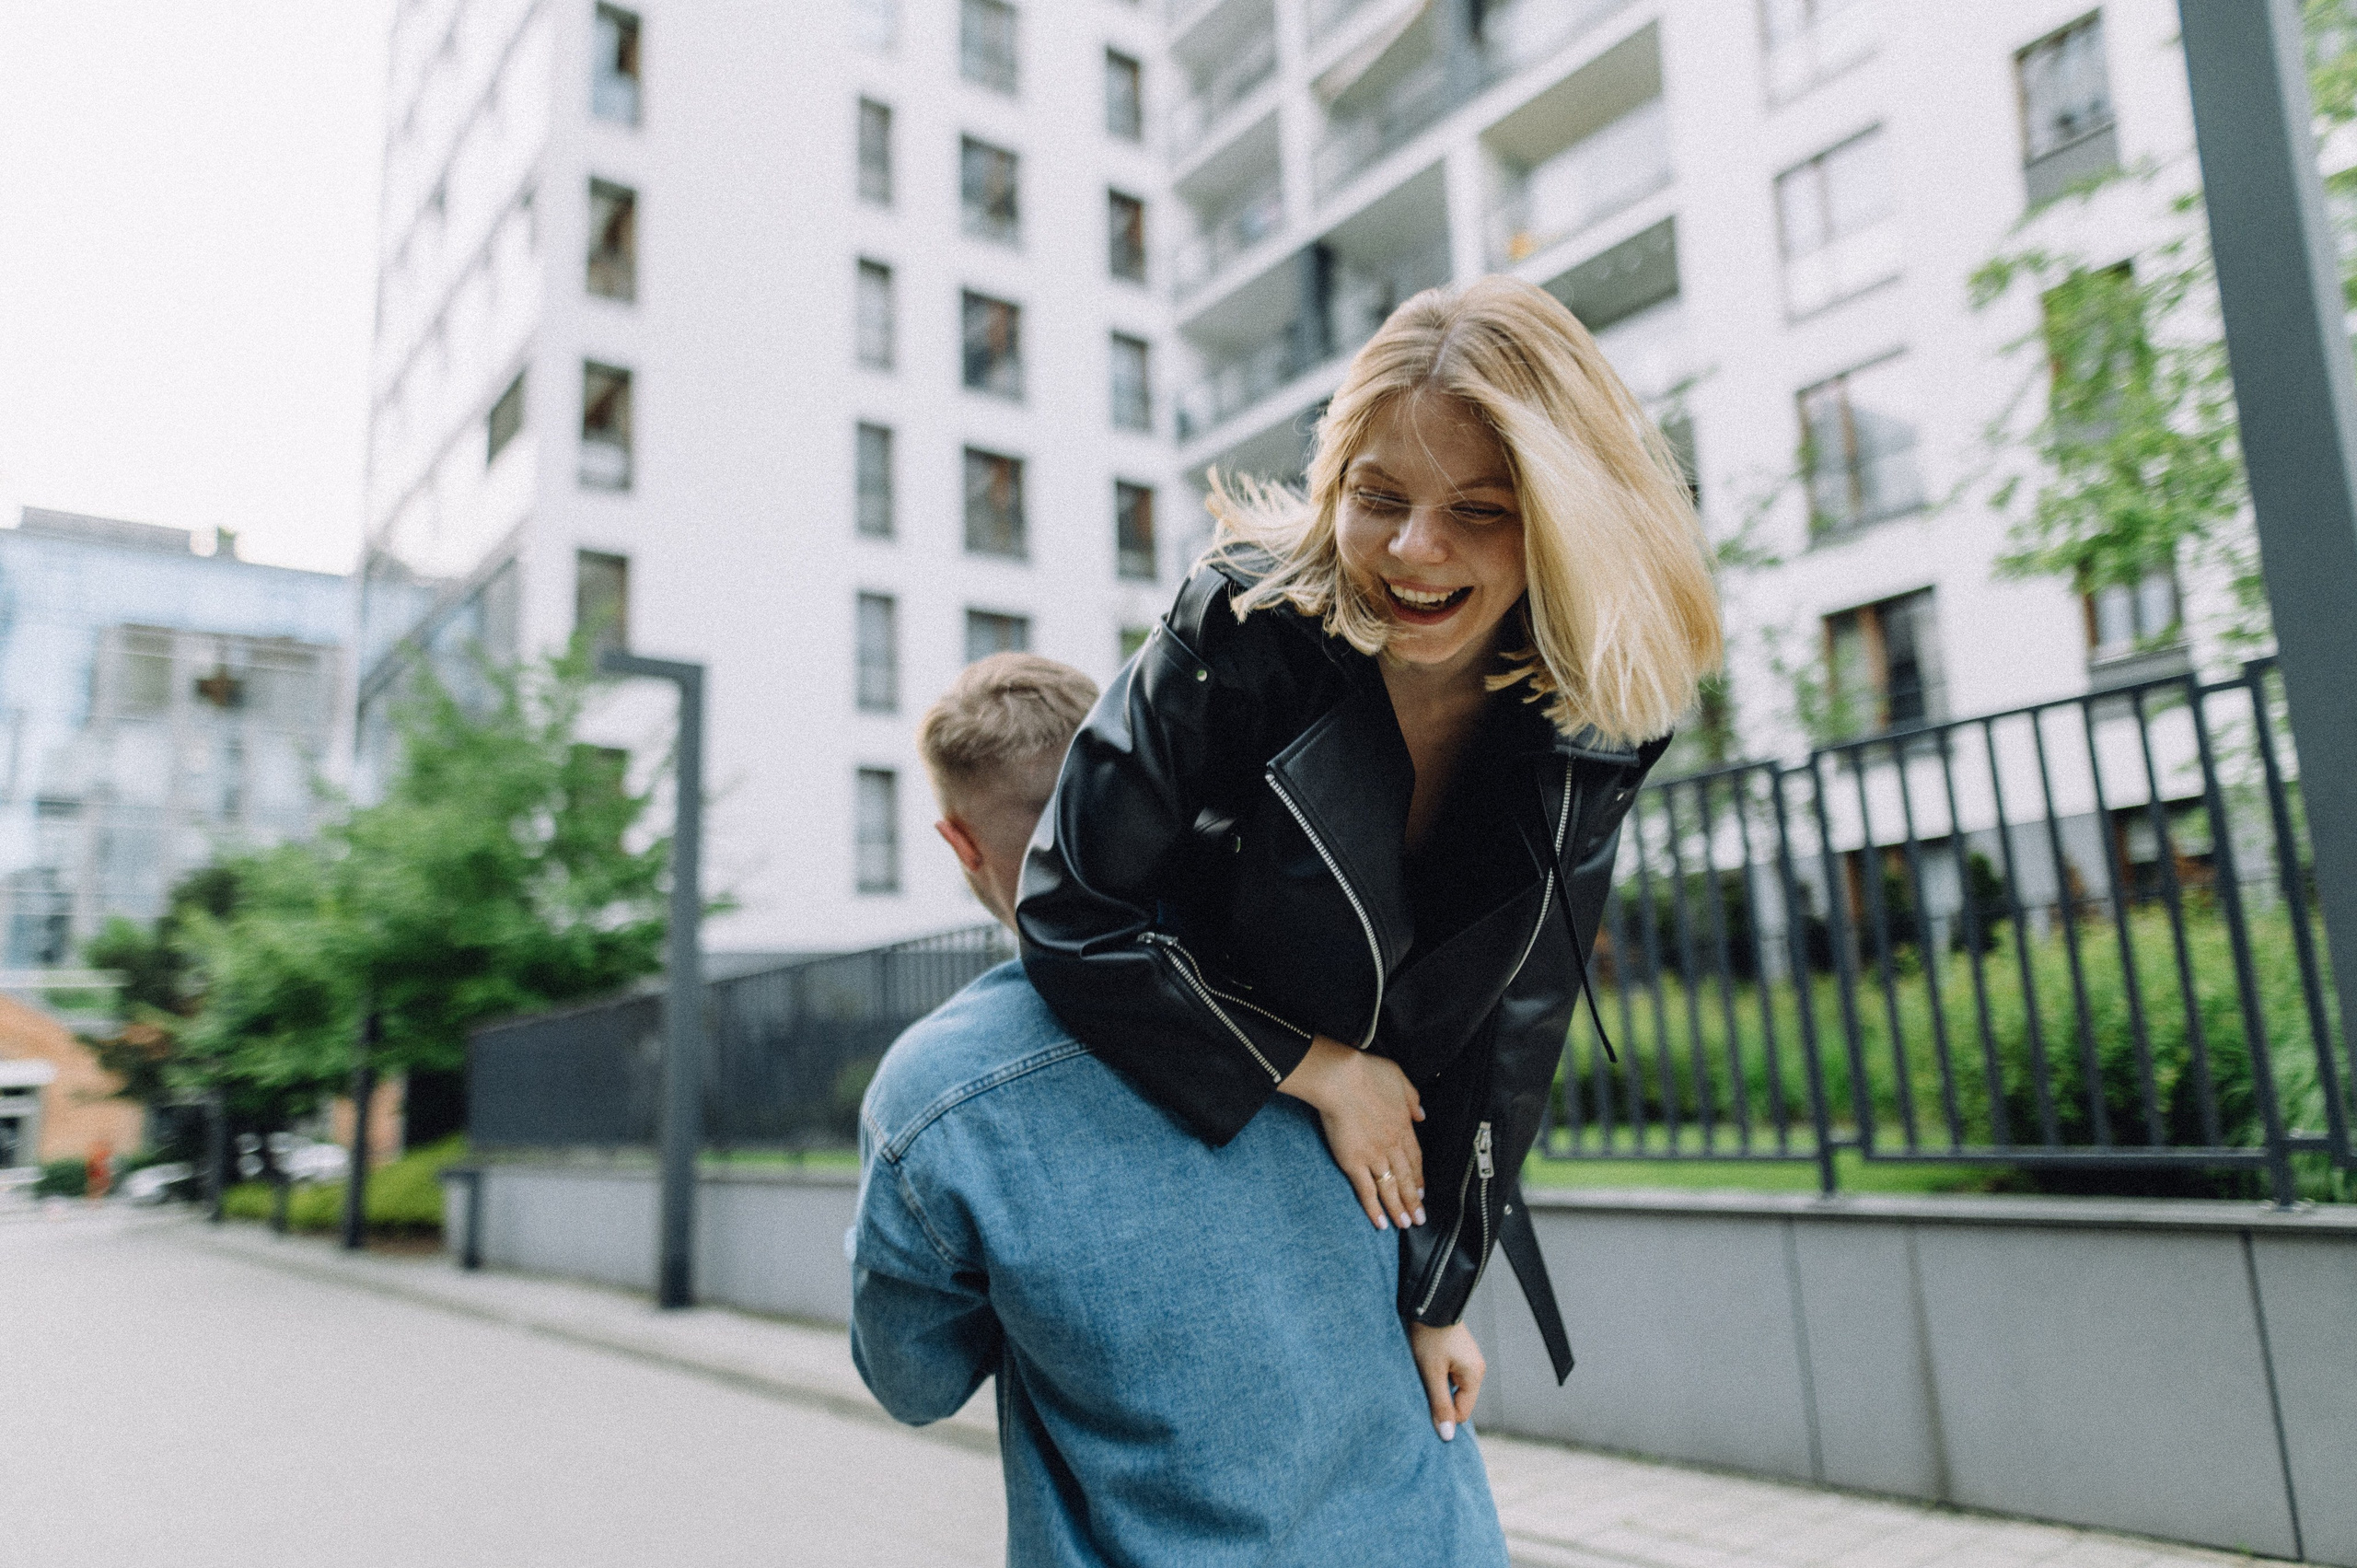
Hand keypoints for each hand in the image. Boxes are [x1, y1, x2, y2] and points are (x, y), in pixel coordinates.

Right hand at [1277, 1035, 1424, 1229]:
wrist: (1341, 1079)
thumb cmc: (1366, 1073)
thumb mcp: (1399, 1078)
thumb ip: (1412, 1098)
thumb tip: (1422, 1115)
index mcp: (1403, 1126)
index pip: (1415, 1159)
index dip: (1419, 1178)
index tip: (1422, 1192)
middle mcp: (1392, 1145)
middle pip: (1406, 1178)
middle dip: (1413, 1201)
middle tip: (1419, 1219)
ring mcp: (1373, 1156)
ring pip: (1390, 1188)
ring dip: (1399, 1209)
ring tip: (1405, 1225)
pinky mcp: (1353, 1162)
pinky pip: (1366, 1191)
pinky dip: (1374, 1208)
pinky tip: (1380, 1223)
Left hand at [1409, 1321, 1484, 1440]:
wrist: (1428, 1302)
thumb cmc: (1429, 1336)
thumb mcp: (1431, 1373)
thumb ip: (1440, 1404)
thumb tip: (1448, 1436)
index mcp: (1475, 1375)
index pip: (1462, 1413)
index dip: (1443, 1415)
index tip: (1422, 1407)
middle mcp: (1476, 1369)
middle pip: (1458, 1401)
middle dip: (1439, 1399)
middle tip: (1420, 1387)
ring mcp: (1469, 1360)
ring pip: (1452, 1388)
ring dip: (1436, 1386)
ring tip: (1422, 1372)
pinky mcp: (1459, 1353)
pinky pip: (1449, 1375)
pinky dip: (1437, 1375)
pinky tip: (1425, 1364)